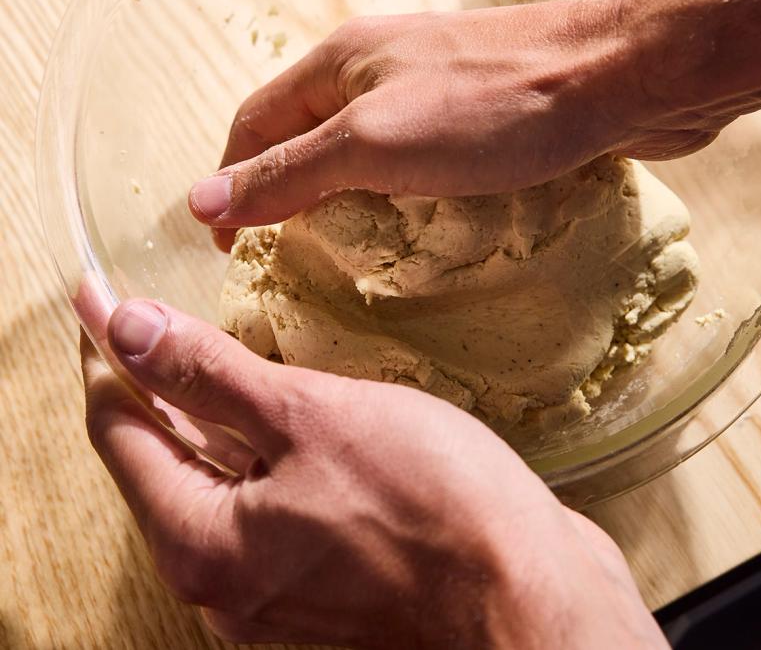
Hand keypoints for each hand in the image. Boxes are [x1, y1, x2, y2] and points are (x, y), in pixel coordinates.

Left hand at [82, 300, 667, 648]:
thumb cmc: (431, 506)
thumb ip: (209, 374)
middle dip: (148, 379)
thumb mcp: (309, 417)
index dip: (106, 351)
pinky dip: (250, 445)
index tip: (100, 294)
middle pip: (158, 459)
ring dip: (201, 410)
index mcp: (201, 543)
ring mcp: (271, 584)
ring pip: (211, 477)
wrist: (530, 597)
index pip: (119, 430)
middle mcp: (221, 579)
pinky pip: (259, 497)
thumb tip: (126, 328)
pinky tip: (268, 402)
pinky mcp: (318, 575)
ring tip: (196, 343)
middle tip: (138, 308)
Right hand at [188, 0, 721, 249]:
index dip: (232, 184)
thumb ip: (290, 171)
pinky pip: (422, 158)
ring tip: (351, 260)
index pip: (255, 123)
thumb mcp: (376, 142)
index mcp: (340, 60)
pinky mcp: (485, 111)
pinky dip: (406, 196)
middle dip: (290, 195)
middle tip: (292, 267)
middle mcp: (380, 66)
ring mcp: (436, 85)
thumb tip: (199, 201)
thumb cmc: (495, 107)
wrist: (623, 75)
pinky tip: (424, 232)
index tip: (234, 255)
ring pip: (367, 149)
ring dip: (349, 199)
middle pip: (307, 134)